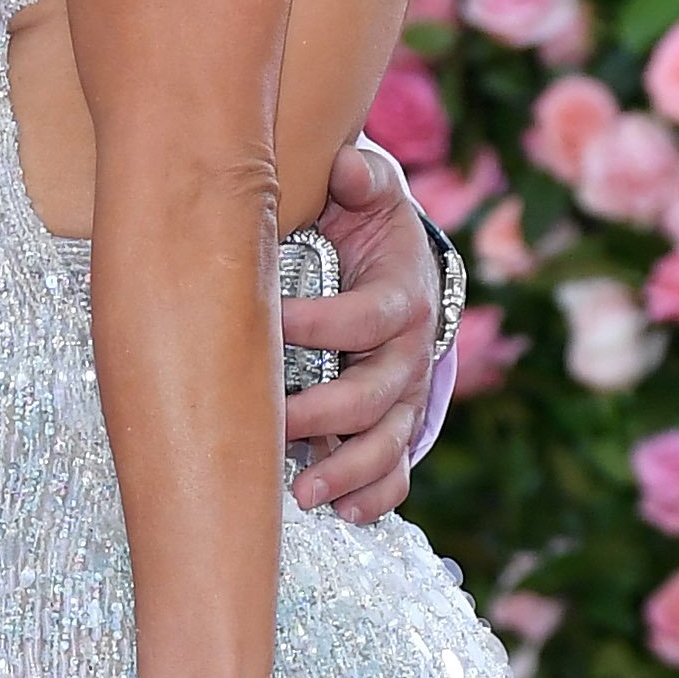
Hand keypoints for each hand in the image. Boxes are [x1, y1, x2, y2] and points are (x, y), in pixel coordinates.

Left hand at [287, 138, 435, 521]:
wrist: (398, 269)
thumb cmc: (366, 228)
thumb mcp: (368, 194)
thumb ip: (360, 179)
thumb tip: (347, 164)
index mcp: (401, 297)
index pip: (365, 318)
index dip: (319, 325)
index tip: (269, 323)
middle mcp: (409, 355)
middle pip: (375, 395)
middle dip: (324, 416)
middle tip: (274, 427)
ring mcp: (404, 398)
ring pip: (387, 444)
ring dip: (346, 472)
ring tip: (303, 493)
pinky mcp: (396, 427)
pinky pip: (396, 473)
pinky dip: (374, 497)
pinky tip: (342, 513)